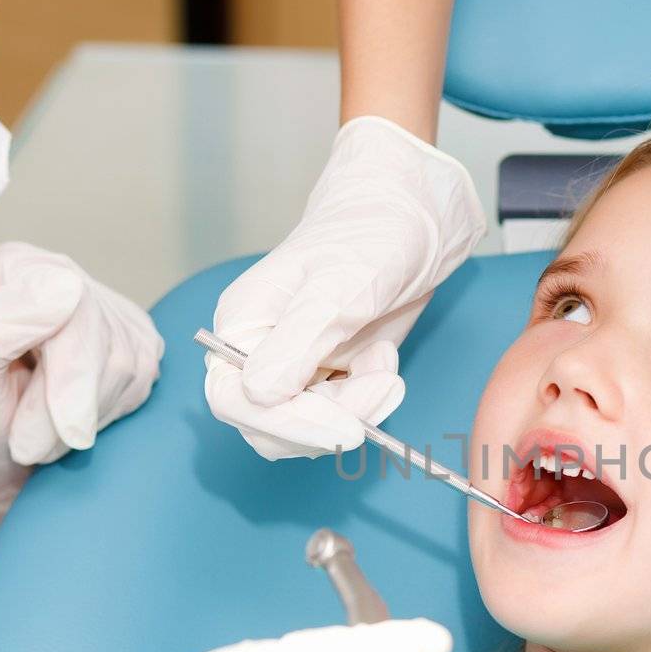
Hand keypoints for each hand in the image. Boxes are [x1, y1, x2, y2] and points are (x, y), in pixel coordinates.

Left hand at [0, 242, 163, 511]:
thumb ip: (4, 327)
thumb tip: (65, 286)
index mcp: (17, 268)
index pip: (74, 311)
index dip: (71, 376)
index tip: (57, 431)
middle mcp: (65, 276)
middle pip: (105, 343)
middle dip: (73, 407)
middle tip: (30, 449)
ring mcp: (106, 309)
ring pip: (129, 366)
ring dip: (87, 418)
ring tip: (41, 440)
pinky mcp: (134, 341)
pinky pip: (143, 381)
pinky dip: (108, 414)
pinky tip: (71, 421)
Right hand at [208, 115, 484, 458]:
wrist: (412, 223)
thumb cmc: (368, 236)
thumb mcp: (336, 287)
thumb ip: (296, 343)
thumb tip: (258, 395)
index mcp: (240, 326)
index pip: (237, 400)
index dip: (287, 424)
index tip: (346, 429)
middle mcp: (258, 353)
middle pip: (271, 426)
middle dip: (330, 420)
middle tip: (382, 389)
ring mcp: (296, 368)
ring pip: (312, 428)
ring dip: (358, 409)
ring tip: (387, 365)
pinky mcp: (330, 376)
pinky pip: (341, 415)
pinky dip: (370, 398)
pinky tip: (384, 359)